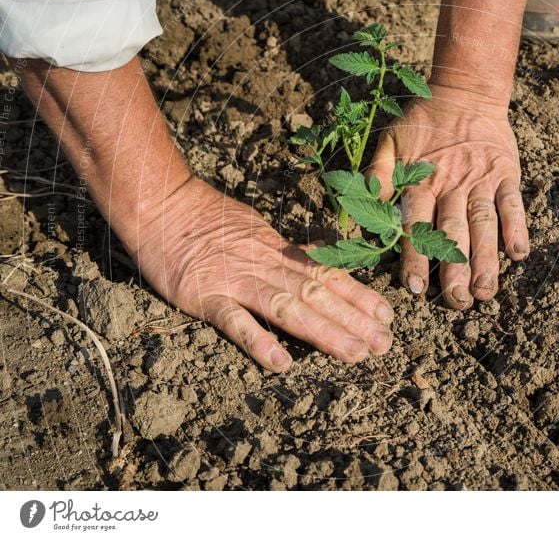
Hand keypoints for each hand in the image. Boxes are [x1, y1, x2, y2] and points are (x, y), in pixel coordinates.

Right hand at [129, 177, 394, 371]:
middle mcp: (265, 265)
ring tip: (353, 354)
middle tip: (384, 344)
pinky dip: (258, 342)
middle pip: (317, 294)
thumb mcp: (258, 228)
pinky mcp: (204, 295)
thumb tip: (320, 260)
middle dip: (354, 320)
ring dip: (323, 332)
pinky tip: (281, 363)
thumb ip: (287, 251)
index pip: (327, 273)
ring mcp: (236, 280)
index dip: (359, 295)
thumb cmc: (208, 218)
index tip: (387, 315)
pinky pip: (234, 321)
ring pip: (288, 307)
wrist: (161, 204)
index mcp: (278, 251)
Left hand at [367, 84, 529, 308]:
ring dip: (486, 260)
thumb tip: (363, 209)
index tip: (415, 288)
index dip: (415, 257)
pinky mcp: (505, 173)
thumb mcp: (389, 140)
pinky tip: (519, 254)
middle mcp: (451, 184)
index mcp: (421, 181)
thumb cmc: (423, 121)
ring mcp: (481, 180)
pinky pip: (512, 203)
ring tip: (486, 292)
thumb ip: (377, 175)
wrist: (465, 91)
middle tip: (456, 301)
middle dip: (454, 269)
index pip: (416, 225)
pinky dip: (517, 227)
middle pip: (452, 232)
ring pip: (483, 223)